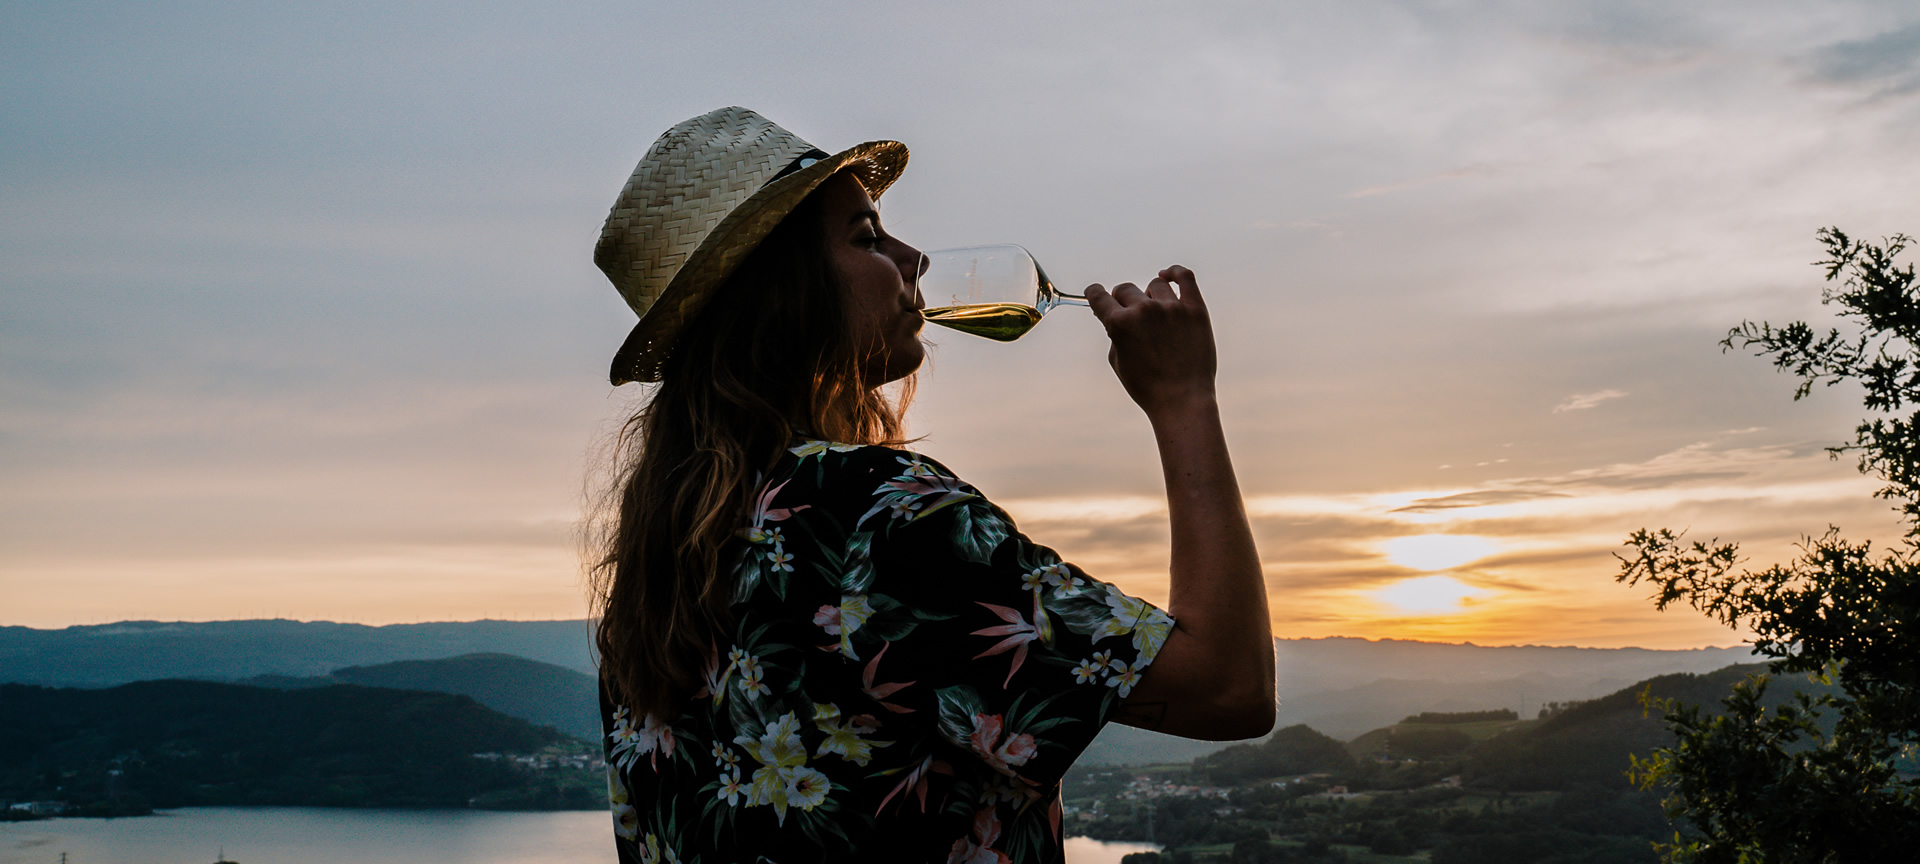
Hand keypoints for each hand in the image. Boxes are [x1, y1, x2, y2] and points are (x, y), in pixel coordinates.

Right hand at [1084, 265, 1217, 418]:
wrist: (1183, 401)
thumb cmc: (1147, 387)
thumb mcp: (1118, 361)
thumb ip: (1114, 333)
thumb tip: (1114, 314)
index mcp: (1120, 324)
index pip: (1099, 295)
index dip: (1095, 294)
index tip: (1097, 295)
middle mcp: (1144, 311)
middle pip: (1126, 289)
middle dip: (1123, 301)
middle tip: (1130, 316)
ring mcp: (1172, 308)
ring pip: (1154, 285)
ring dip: (1150, 296)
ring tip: (1155, 314)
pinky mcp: (1195, 309)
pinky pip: (1184, 277)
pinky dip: (1174, 273)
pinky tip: (1168, 276)